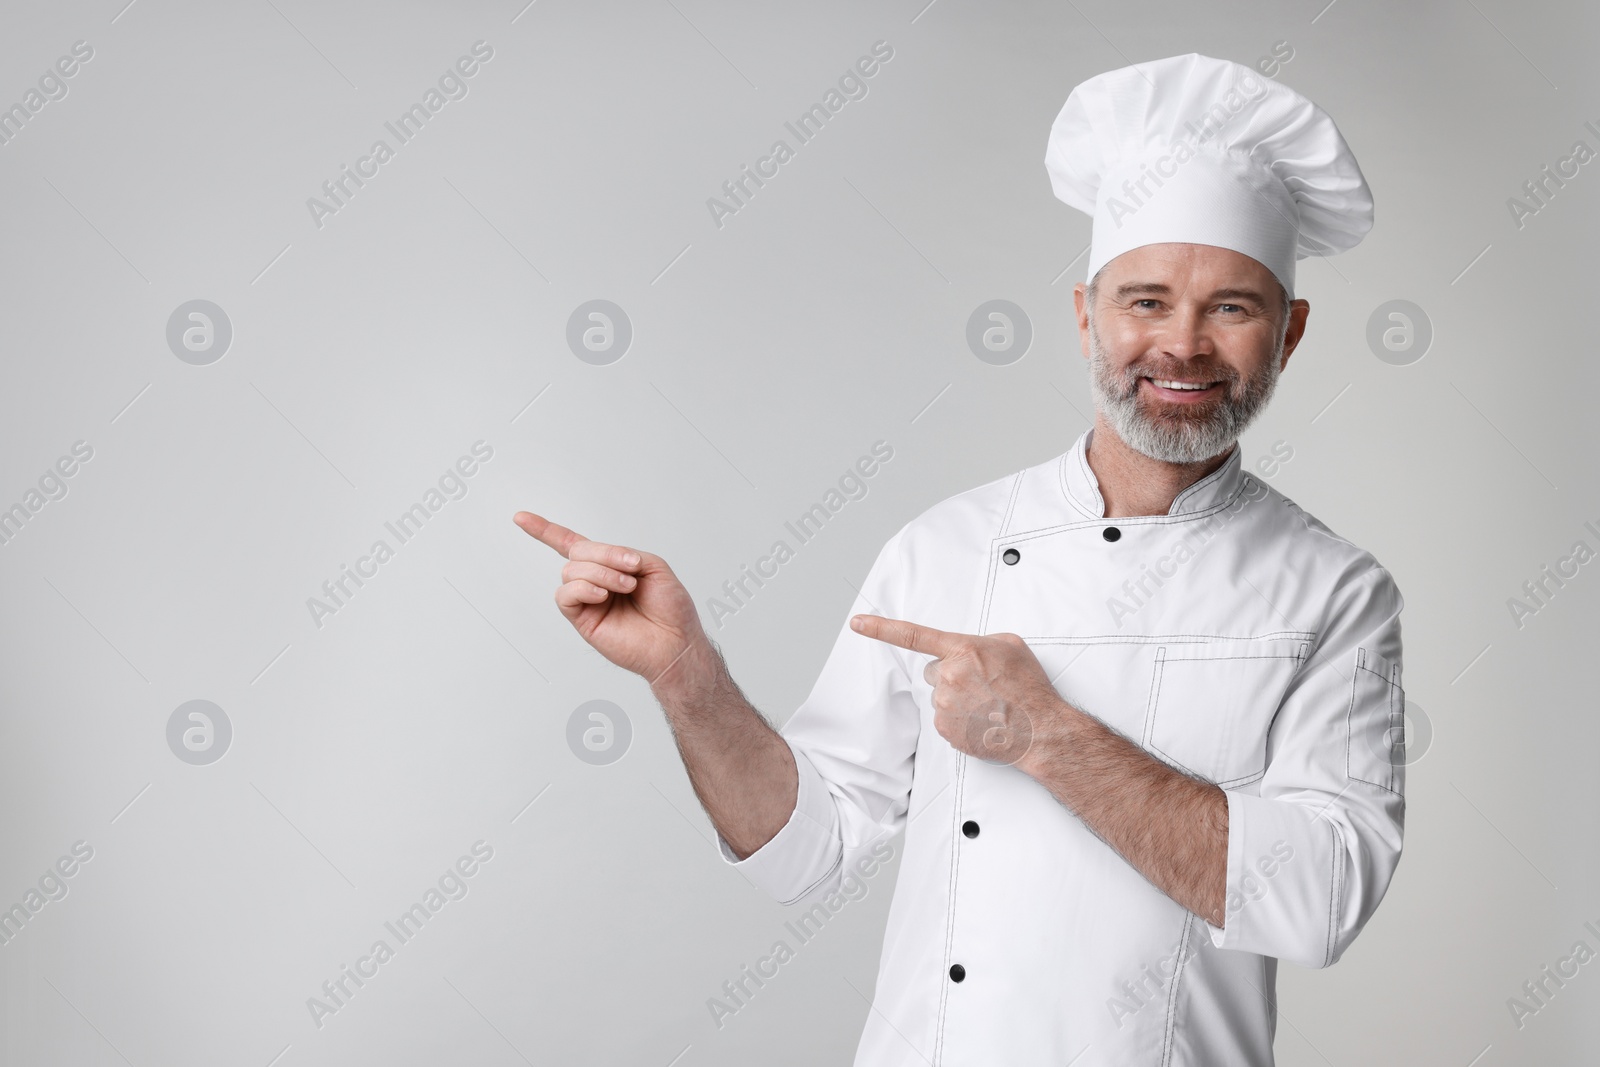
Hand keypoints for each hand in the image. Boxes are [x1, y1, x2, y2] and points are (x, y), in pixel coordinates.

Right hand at [514, 511, 707, 685]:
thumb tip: (598, 558)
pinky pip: (566, 595)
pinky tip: (603, 595)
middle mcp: (594, 581)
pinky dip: (584, 588)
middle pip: (577, 552)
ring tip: (626, 586)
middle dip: (605, 555)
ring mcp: (587, 600)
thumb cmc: (670, 608)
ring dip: (601, 572)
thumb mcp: (653, 565)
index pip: (572, 543)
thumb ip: (623, 553)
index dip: (546, 530)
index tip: (521, 518)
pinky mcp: (582, 619)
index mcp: (609, 565)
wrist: (676, 641)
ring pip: (571, 571)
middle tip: (632, 570)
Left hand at [849, 614, 1063, 766]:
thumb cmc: (1028, 689)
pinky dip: (961, 719)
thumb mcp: (1011, 646)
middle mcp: (949, 676)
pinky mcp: (945, 729)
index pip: (913, 635)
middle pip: (935, 671)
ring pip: (941, 695)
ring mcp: (945, 704)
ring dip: (959, 698)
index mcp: (962, 650)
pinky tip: (982, 719)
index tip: (858, 623)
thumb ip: (982, 641)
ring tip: (987, 704)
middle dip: (953, 675)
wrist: (1038, 729)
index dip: (880, 628)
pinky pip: (945, 718)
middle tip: (981, 686)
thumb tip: (971, 649)